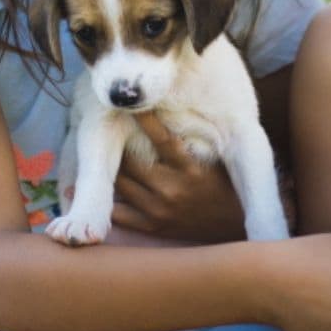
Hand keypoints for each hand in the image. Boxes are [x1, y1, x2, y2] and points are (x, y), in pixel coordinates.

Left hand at [111, 113, 245, 241]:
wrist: (234, 225)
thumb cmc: (224, 185)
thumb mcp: (214, 160)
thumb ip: (190, 141)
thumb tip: (164, 110)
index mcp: (190, 170)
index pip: (163, 140)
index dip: (145, 121)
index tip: (130, 104)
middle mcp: (172, 190)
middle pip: (131, 161)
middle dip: (119, 144)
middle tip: (109, 127)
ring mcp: (159, 211)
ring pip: (120, 184)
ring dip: (112, 168)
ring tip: (102, 152)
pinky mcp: (153, 226)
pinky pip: (118, 214)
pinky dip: (107, 201)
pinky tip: (96, 187)